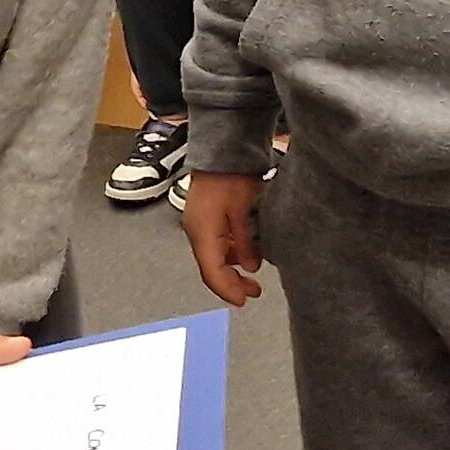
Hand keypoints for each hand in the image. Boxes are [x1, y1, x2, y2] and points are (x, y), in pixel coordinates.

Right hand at [183, 171, 264, 306]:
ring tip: (252, 276)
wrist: (222, 150)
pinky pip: (215, 244)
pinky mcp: (205, 218)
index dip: (228, 289)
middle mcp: (196, 231)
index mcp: (202, 232)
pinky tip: (244, 255)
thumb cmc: (231, 174)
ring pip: (213, 257)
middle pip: (210, 268)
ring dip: (231, 269)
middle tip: (253, 292)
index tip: (244, 300)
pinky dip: (229, 254)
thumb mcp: (244, 210)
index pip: (212, 272)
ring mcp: (199, 225)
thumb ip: (245, 241)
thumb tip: (250, 266)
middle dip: (231, 283)